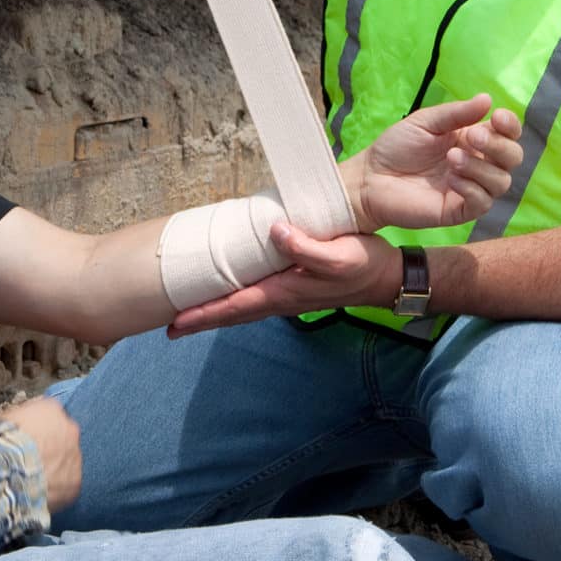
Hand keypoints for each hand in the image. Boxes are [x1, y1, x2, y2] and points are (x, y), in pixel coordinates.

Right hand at [0, 396, 80, 512]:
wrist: (7, 471)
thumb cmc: (0, 443)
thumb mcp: (2, 421)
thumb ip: (15, 420)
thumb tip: (10, 426)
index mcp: (50, 409)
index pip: (48, 414)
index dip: (37, 429)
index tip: (27, 438)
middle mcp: (69, 429)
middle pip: (63, 437)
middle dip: (50, 447)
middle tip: (31, 459)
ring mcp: (75, 456)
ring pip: (67, 461)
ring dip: (55, 468)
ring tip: (33, 480)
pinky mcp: (75, 482)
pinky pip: (67, 485)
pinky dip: (56, 489)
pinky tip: (39, 493)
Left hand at [168, 226, 399, 337]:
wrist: (390, 278)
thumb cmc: (366, 264)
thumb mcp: (340, 254)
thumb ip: (307, 247)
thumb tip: (275, 233)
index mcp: (285, 291)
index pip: (235, 305)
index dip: (204, 314)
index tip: (176, 322)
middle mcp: (282, 299)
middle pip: (234, 313)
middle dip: (202, 320)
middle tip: (170, 327)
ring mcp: (289, 296)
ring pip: (244, 308)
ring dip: (217, 313)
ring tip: (190, 315)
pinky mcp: (296, 288)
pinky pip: (256, 299)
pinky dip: (236, 302)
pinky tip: (229, 296)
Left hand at [344, 93, 521, 231]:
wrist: (370, 177)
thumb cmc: (396, 147)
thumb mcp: (426, 122)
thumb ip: (457, 113)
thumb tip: (488, 99)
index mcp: (472, 140)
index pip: (507, 134)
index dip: (510, 125)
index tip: (497, 116)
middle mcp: (477, 164)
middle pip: (512, 158)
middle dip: (499, 145)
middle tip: (472, 136)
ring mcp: (469, 188)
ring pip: (501, 181)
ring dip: (481, 166)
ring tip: (451, 158)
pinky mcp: (459, 210)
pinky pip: (483, 203)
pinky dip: (473, 188)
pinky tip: (452, 179)